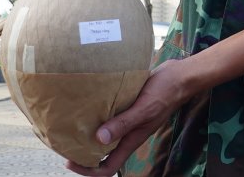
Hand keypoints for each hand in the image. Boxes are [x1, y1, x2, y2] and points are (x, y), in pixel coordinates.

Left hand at [65, 58, 193, 175]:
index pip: (108, 167)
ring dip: (89, 133)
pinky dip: (97, 115)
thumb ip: (124, 123)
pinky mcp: (128, 106)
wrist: (179, 76)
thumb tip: (100, 139)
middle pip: (103, 153)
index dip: (88, 170)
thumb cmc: (165, 92)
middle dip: (83, 152)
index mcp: (132, 140)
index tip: (69, 162)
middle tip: (64, 142)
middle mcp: (128, 133)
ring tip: (70, 124)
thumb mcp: (144, 109)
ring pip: (105, 134)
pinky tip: (87, 104)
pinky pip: (110, 116)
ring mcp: (128, 120)